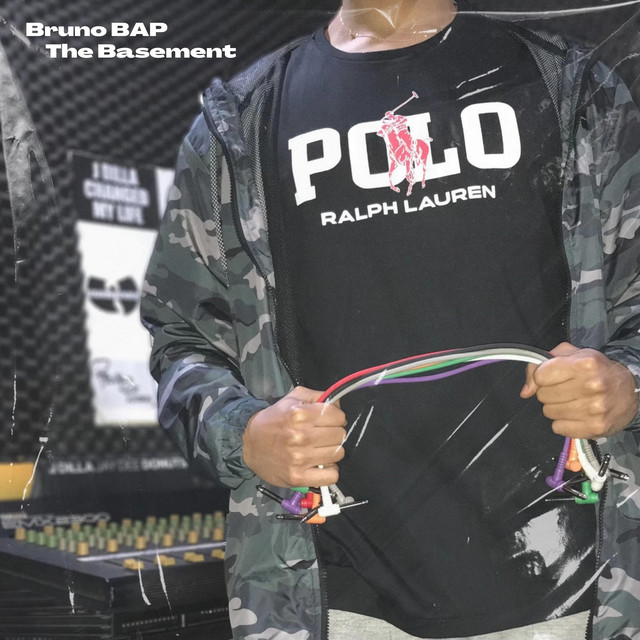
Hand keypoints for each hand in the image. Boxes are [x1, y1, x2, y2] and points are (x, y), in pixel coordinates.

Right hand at [242, 386, 346, 487]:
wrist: (250, 444)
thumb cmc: (274, 419)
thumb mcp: (292, 398)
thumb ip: (318, 396)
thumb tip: (339, 402)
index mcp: (300, 414)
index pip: (338, 416)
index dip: (337, 417)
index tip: (329, 420)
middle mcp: (300, 436)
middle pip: (340, 435)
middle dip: (335, 433)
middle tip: (324, 434)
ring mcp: (299, 459)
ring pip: (338, 454)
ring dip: (332, 451)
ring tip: (321, 449)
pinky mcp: (298, 477)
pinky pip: (331, 476)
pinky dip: (329, 471)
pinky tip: (320, 464)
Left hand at [520, 342, 638, 437]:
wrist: (630, 390)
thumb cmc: (597, 370)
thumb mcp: (570, 355)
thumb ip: (541, 365)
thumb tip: (525, 391)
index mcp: (584, 364)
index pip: (540, 376)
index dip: (543, 376)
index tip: (553, 376)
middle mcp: (591, 386)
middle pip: (543, 395)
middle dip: (549, 392)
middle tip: (565, 389)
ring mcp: (595, 409)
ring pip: (548, 412)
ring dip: (556, 407)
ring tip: (572, 400)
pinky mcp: (596, 427)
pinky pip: (558, 428)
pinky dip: (563, 422)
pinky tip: (576, 414)